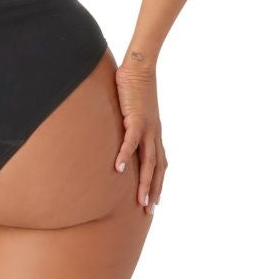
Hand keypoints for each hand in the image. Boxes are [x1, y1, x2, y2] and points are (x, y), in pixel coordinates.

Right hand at [112, 62, 166, 213]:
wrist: (140, 67)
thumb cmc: (134, 88)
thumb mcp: (133, 113)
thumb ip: (128, 126)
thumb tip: (120, 135)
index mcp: (154, 134)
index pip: (160, 164)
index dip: (159, 183)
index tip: (155, 201)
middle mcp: (154, 134)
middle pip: (157, 168)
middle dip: (154, 190)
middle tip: (148, 210)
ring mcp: (147, 128)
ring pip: (149, 161)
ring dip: (145, 182)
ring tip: (140, 201)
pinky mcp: (135, 118)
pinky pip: (131, 142)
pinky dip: (125, 156)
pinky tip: (118, 169)